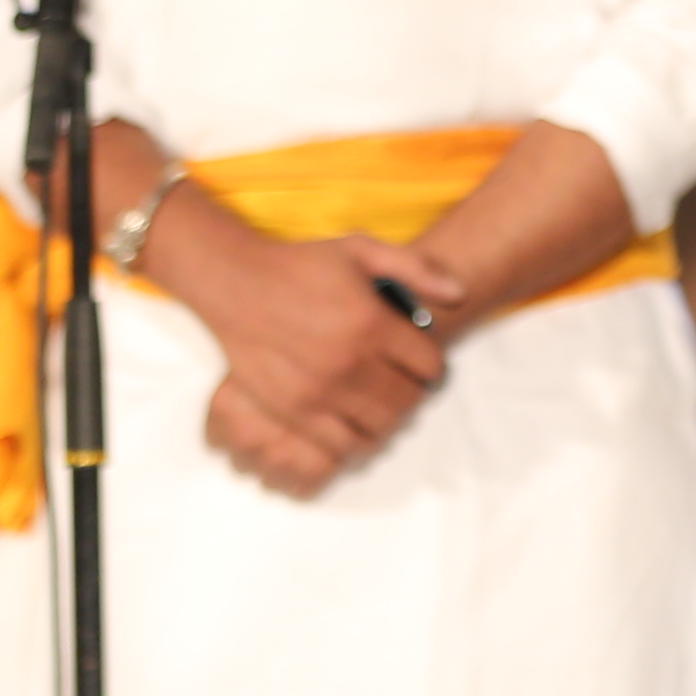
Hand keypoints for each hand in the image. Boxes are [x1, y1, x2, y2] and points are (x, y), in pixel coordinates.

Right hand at [147, 195, 443, 496]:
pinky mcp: (293, 410)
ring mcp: (320, 391)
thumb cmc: (301, 265)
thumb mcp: (361, 250)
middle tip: (407, 386)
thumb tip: (461, 294)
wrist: (235, 283)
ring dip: (390, 421)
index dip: (432, 365)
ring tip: (384, 405)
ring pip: (380, 427)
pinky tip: (356, 425)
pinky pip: (341, 445)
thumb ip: (417, 268)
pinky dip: (359, 442)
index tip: (422, 362)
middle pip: (409, 401)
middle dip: (415, 394)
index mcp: (372, 323)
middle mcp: (349, 362)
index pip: (429, 365)